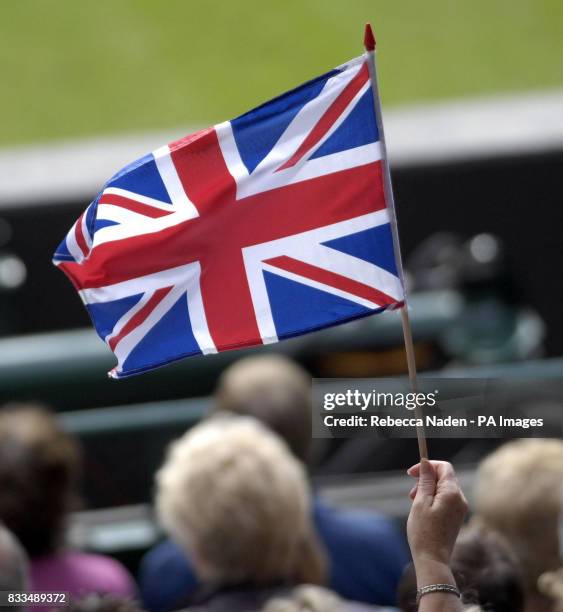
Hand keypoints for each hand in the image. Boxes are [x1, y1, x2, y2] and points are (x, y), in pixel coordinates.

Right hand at [406, 460, 467, 583]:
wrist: (432, 559)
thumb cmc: (424, 532)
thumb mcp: (421, 502)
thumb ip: (425, 480)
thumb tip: (426, 463)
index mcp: (452, 493)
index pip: (444, 467)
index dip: (427, 465)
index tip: (411, 473)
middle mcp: (460, 499)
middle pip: (444, 477)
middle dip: (426, 479)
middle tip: (411, 493)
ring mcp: (460, 509)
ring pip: (443, 488)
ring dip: (428, 489)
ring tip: (414, 502)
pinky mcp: (456, 516)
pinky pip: (445, 499)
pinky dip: (433, 499)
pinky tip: (423, 509)